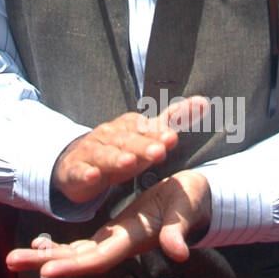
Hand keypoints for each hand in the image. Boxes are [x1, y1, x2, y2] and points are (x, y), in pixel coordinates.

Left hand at [7, 170, 211, 277]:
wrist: (193, 196)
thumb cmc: (188, 202)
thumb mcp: (182, 212)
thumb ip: (176, 232)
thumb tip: (178, 253)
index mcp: (131, 238)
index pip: (97, 258)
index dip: (72, 265)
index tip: (46, 270)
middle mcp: (118, 243)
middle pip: (76, 259)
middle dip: (44, 260)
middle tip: (11, 260)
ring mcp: (114, 240)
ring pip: (74, 253)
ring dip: (45, 255)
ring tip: (15, 256)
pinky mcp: (113, 233)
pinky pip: (81, 246)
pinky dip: (60, 247)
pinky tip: (40, 246)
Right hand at [51, 95, 210, 204]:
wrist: (77, 161)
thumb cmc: (120, 149)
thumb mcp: (146, 136)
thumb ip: (173, 121)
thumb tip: (203, 102)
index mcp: (126, 127)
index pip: (143, 129)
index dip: (156, 133)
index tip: (172, 138)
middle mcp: (107, 136)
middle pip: (126, 141)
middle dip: (142, 146)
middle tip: (159, 151)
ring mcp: (90, 152)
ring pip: (104, 155)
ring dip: (115, 158)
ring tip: (128, 162)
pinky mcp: (74, 171)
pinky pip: (79, 172)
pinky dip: (84, 174)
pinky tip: (92, 176)